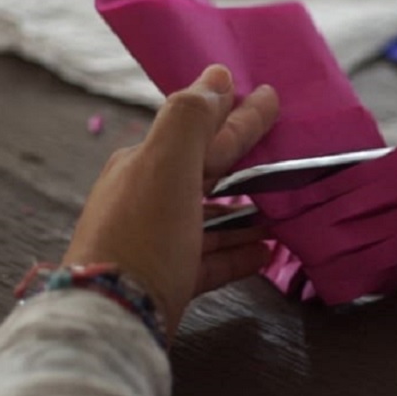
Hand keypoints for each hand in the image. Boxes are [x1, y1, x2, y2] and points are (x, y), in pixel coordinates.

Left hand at [63, 65, 278, 337]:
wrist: (112, 317)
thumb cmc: (143, 237)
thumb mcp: (167, 166)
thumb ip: (192, 119)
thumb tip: (216, 77)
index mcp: (144, 164)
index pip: (201, 131)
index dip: (238, 114)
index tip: (271, 96)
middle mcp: (147, 199)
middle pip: (206, 172)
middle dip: (244, 160)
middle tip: (284, 150)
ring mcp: (157, 242)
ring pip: (210, 218)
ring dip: (246, 210)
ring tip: (282, 208)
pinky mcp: (167, 281)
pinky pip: (211, 260)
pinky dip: (239, 252)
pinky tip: (266, 253)